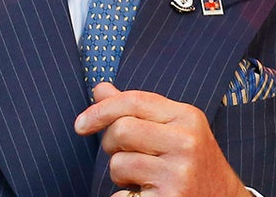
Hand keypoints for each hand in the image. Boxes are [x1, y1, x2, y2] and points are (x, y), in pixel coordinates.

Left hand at [75, 83, 245, 196]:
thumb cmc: (193, 163)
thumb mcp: (175, 129)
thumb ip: (138, 109)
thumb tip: (100, 89)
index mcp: (187, 117)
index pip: (134, 100)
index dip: (101, 109)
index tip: (81, 124)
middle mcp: (186, 142)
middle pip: (121, 129)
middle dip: (111, 144)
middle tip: (125, 155)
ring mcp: (178, 173)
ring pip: (118, 164)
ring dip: (120, 174)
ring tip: (143, 178)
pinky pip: (121, 195)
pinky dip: (125, 196)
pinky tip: (146, 194)